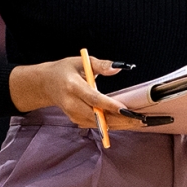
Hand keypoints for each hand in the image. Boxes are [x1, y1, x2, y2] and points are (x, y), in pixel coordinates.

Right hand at [8, 57, 146, 130]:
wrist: (46, 84)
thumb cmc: (65, 70)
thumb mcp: (82, 61)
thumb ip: (101, 64)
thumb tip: (119, 68)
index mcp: (72, 86)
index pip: (93, 99)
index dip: (110, 105)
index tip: (126, 109)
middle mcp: (71, 103)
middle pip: (98, 115)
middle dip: (120, 119)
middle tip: (140, 120)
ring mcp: (73, 114)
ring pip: (99, 123)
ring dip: (119, 124)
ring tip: (138, 122)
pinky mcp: (76, 120)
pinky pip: (97, 125)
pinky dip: (112, 125)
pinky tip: (126, 123)